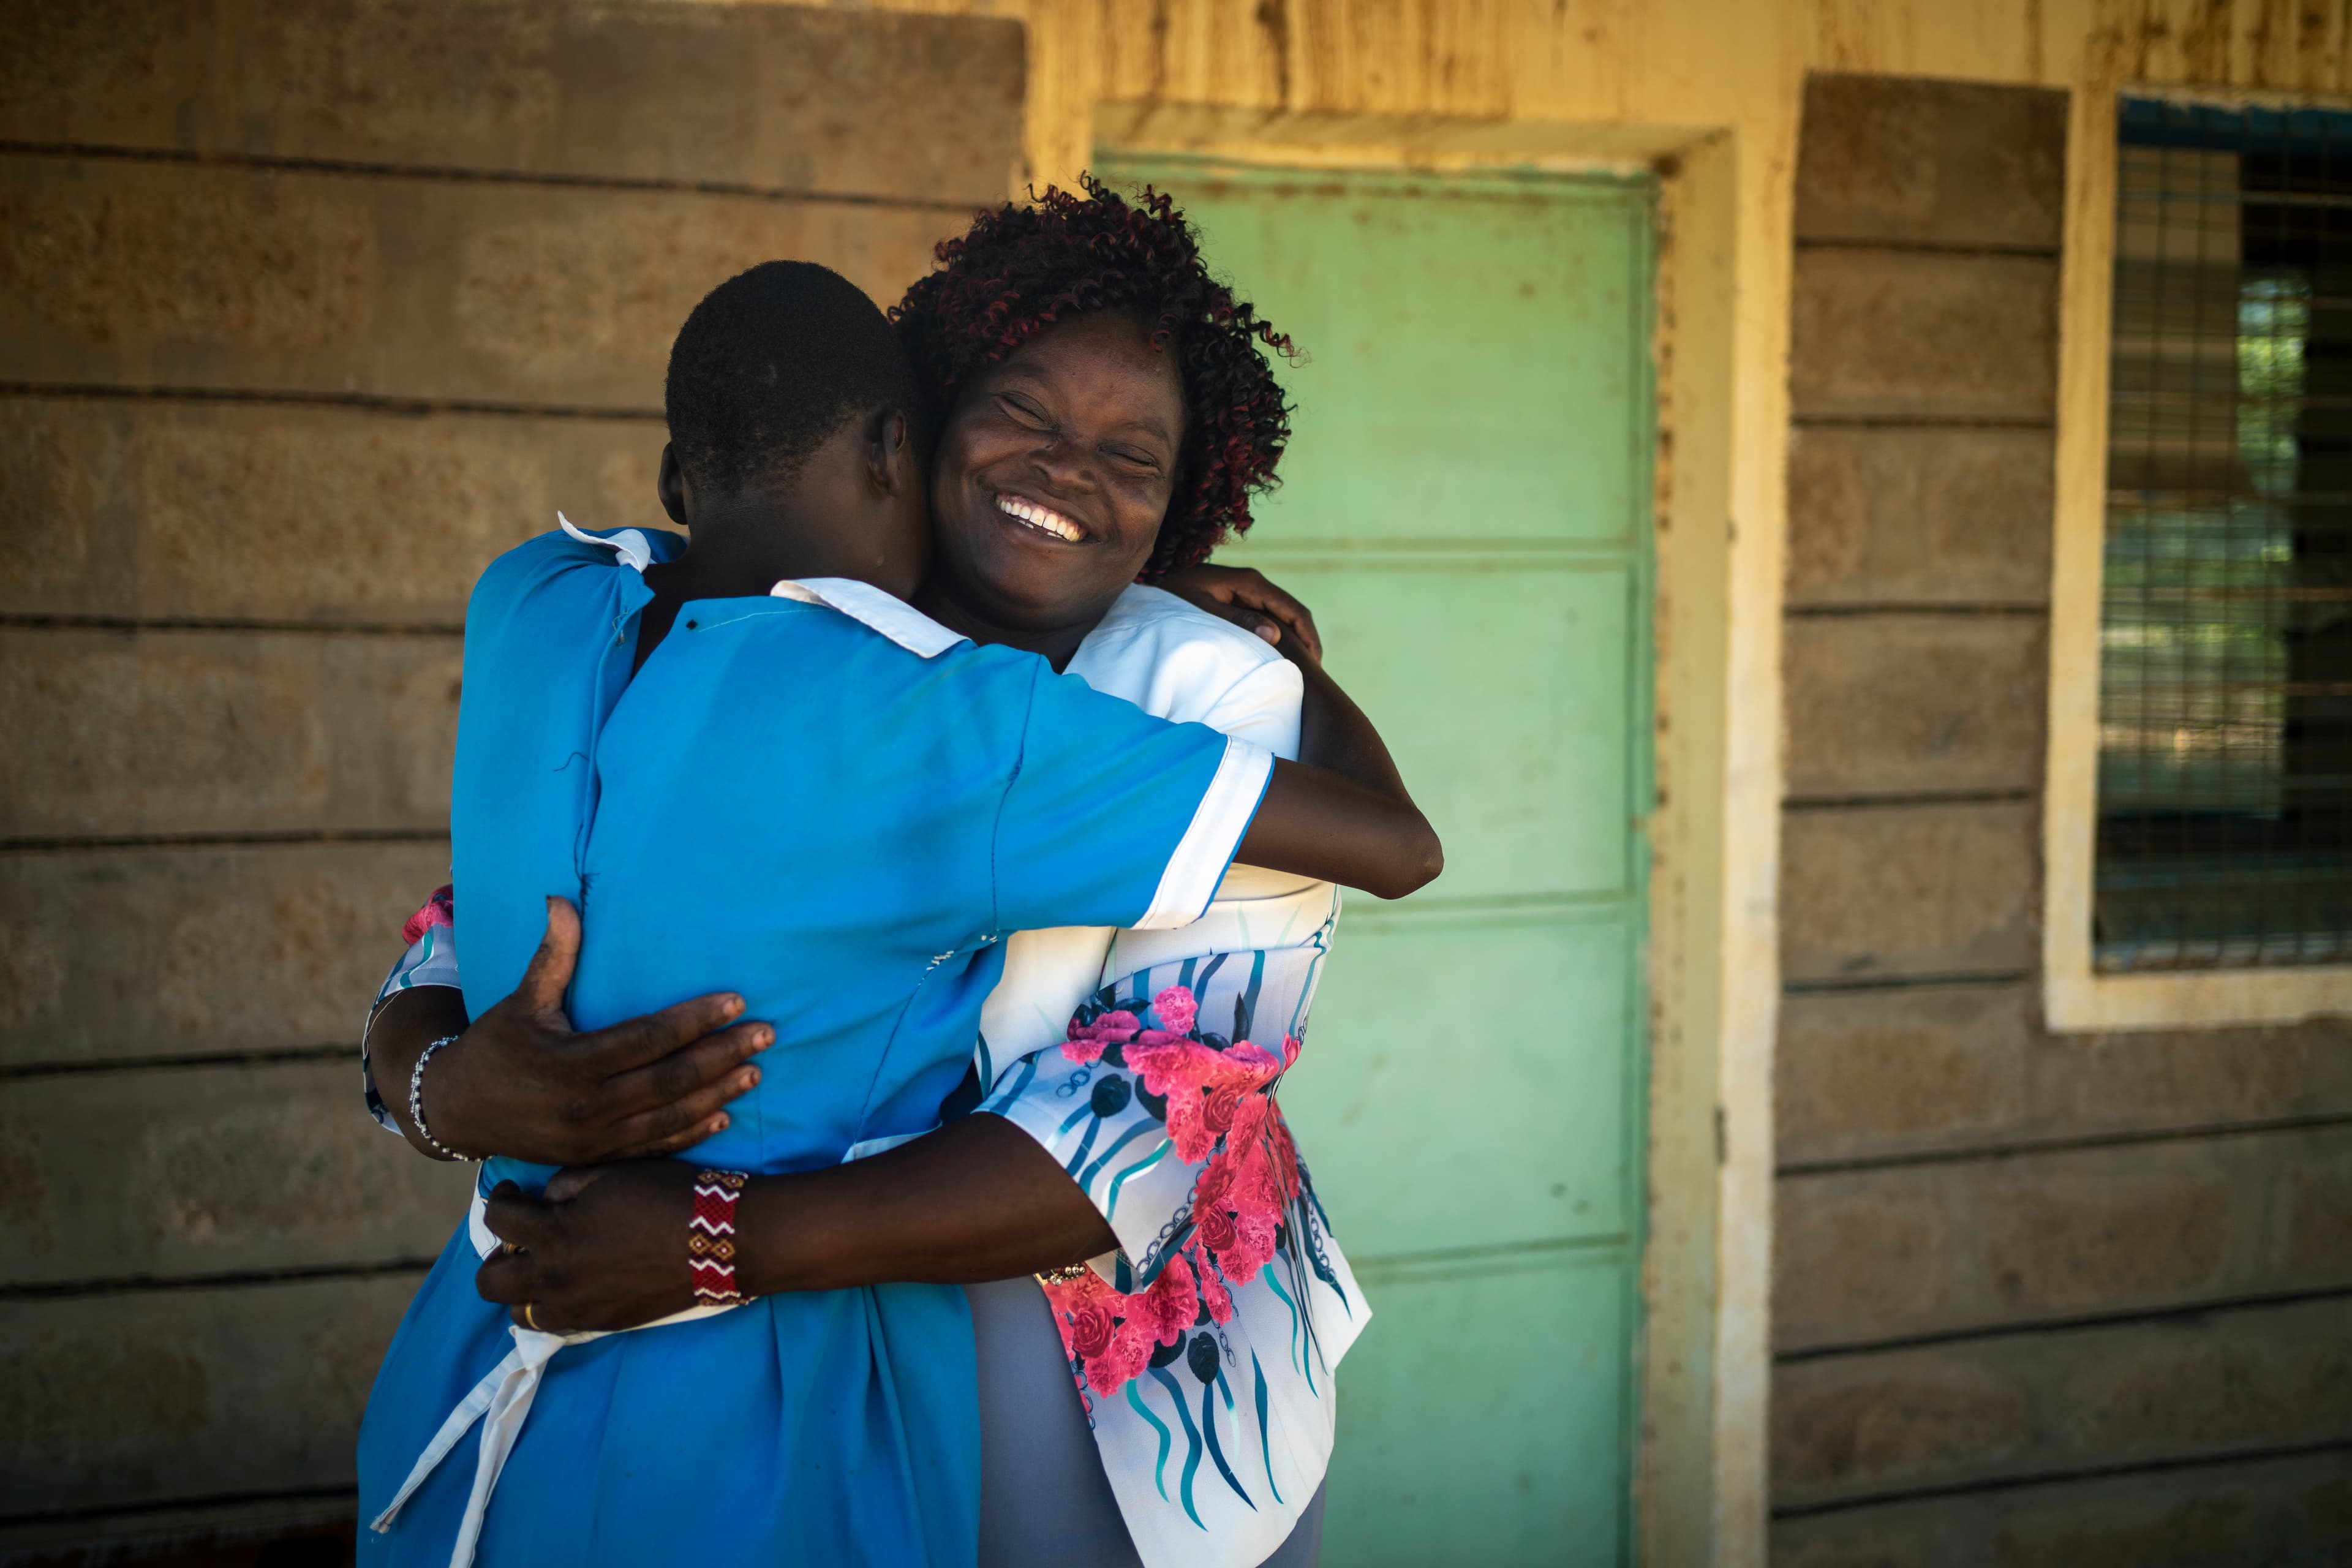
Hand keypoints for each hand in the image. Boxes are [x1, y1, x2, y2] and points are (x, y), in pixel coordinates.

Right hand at [427, 897, 770, 1164]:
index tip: (737, 1001)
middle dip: (723, 1056)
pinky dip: (690, 1135)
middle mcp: (586, 1106)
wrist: (454, 1111)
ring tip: (756, 1073)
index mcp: (572, 1062)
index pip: (649, 1038)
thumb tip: (560, 899)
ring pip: (668, 1118)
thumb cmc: (494, 1046)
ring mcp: (592, 1140)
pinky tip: (724, 1117)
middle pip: (670, 1080)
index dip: (696, 1020)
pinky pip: (652, 1148)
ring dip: (717, 1095)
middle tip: (767, 1035)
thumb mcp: (520, 1000)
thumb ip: (553, 956)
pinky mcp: (595, 1159)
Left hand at [475, 1162, 701, 1332]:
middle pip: (490, 1283)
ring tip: (548, 1266)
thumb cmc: (666, 1196)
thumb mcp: (611, 1172)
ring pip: (520, 1312)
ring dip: (525, 1287)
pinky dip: (554, 1304)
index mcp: (554, 1234)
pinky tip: (576, 1283)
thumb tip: (545, 1201)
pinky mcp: (602, 1323)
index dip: (500, 1198)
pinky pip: (556, 1324)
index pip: (497, 1220)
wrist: (721, 1240)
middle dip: (496, 1256)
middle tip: (521, 1238)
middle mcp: (555, 1279)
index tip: (513, 1192)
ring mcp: (577, 1308)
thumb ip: (565, 1185)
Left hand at [1155, 564, 1322, 663]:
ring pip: (1283, 614)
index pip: (1292, 609)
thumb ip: (1237, 621)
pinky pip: (1269, 615)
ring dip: (1295, 638)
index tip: (1315, 663)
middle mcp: (1253, 582)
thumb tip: (1273, 635)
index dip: (1308, 636)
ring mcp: (1248, 589)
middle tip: (1315, 672)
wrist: (1155, 588)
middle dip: (1307, 640)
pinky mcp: (1241, 597)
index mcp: (1249, 582)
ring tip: (1303, 667)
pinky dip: (1280, 634)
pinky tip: (1281, 654)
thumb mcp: (1203, 612)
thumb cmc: (1174, 601)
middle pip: (1293, 611)